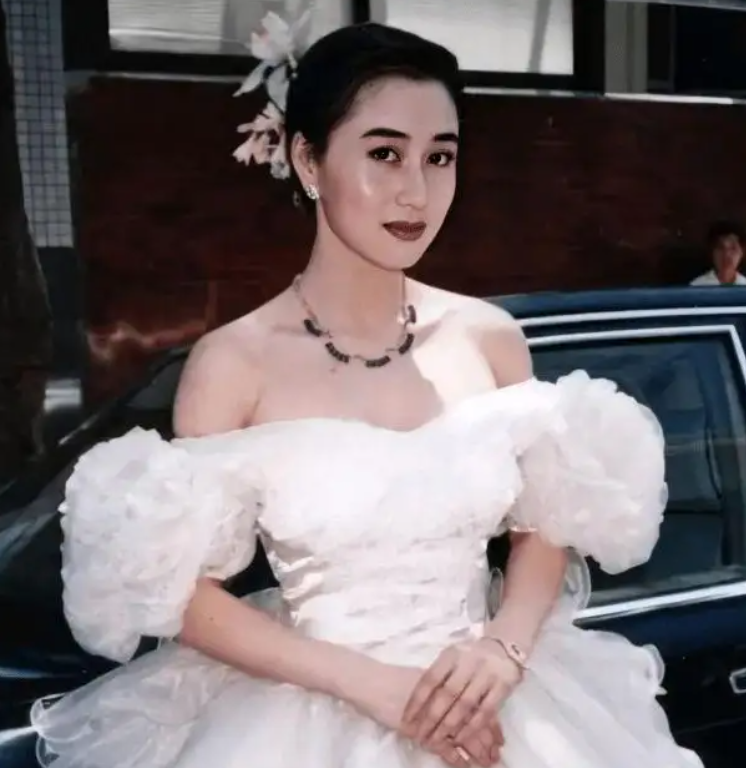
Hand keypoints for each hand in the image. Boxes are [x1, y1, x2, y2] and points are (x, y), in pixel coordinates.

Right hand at [349, 663, 503, 766]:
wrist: (369, 680)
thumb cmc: (393, 679)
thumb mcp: (423, 681)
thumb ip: (442, 691)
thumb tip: (459, 701)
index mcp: (447, 683)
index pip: (476, 703)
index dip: (490, 721)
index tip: (499, 736)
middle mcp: (443, 698)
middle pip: (474, 720)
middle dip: (487, 740)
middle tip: (497, 754)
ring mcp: (431, 714)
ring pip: (462, 735)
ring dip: (476, 751)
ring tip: (487, 763)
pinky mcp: (418, 729)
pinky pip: (442, 747)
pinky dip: (455, 758)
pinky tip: (464, 766)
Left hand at [401, 638, 521, 757]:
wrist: (503, 649)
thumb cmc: (469, 658)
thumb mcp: (451, 658)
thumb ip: (438, 676)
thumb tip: (416, 705)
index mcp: (452, 654)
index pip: (431, 678)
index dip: (417, 700)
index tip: (407, 720)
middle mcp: (469, 662)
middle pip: (447, 693)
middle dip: (431, 718)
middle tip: (421, 736)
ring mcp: (487, 673)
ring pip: (465, 704)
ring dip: (449, 725)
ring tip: (436, 740)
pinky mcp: (503, 686)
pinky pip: (485, 711)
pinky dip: (471, 727)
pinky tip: (459, 738)